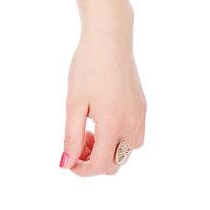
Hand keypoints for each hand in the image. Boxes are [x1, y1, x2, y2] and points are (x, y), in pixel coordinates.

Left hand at [61, 19, 146, 175]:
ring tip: (89, 128)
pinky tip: (103, 120)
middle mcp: (132, 125)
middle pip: (115, 163)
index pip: (101, 165)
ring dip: (107, 150)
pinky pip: (134, 136)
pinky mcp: (143, 108)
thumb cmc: (87, 67)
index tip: (68, 161)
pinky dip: (118, 138)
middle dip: (93, 160)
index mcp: (113, 125)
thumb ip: (71, 136)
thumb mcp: (74, 103)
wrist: (109, 38)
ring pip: (126, 152)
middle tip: (77, 139)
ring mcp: (140, 117)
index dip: (82, 170)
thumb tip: (66, 163)